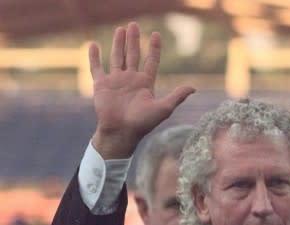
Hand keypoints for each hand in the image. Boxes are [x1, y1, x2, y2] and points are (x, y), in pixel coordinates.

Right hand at [89, 22, 194, 158]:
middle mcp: (131, 79)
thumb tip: (194, 87)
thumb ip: (177, 96)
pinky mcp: (101, 85)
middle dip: (133, 40)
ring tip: (120, 29)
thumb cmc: (143, 123)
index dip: (154, 48)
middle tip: (134, 24)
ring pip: (117, 57)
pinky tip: (93, 44)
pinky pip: (96, 67)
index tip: (156, 34)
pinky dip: (94, 56)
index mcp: (145, 83)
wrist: (121, 132)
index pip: (151, 61)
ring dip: (118, 43)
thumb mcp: (163, 108)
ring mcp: (116, 81)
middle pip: (133, 55)